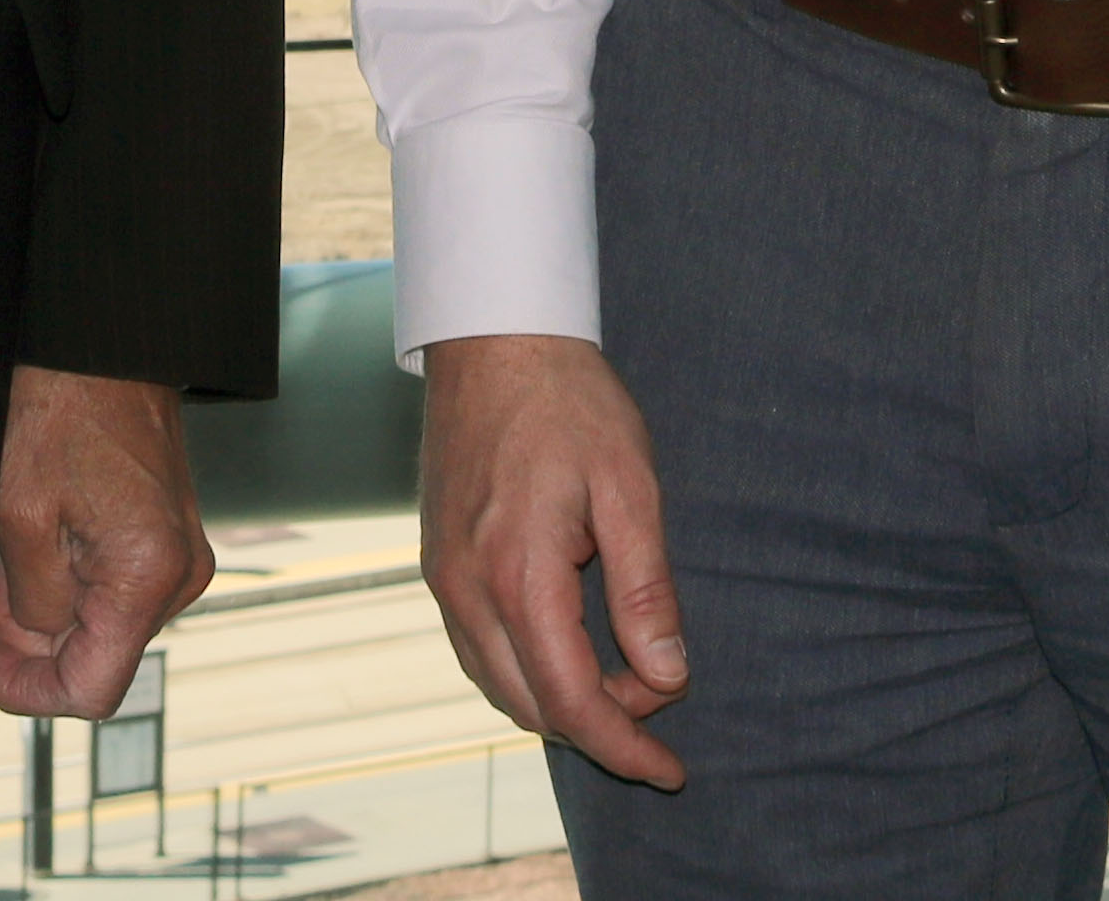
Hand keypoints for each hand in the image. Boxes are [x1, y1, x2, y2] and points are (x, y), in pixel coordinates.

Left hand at [0, 366, 214, 721]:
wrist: (101, 344)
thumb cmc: (59, 410)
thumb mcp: (18, 515)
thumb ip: (29, 602)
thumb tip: (34, 640)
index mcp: (148, 576)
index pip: (92, 691)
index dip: (28, 690)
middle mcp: (181, 574)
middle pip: (96, 654)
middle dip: (33, 630)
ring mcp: (180, 556)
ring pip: (100, 620)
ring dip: (48, 595)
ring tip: (22, 532)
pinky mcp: (168, 536)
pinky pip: (112, 585)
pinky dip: (69, 571)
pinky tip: (47, 524)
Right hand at [416, 332, 689, 788]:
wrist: (492, 337)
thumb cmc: (569, 402)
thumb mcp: (630, 487)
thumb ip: (647, 590)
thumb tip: (667, 678)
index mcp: (518, 576)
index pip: (573, 702)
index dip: (626, 748)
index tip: (672, 771)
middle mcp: (467, 591)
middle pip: (532, 708)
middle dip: (600, 728)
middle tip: (660, 704)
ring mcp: (442, 580)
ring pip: (499, 687)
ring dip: (560, 704)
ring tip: (624, 681)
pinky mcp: (437, 564)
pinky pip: (478, 652)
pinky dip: (525, 674)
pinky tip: (568, 652)